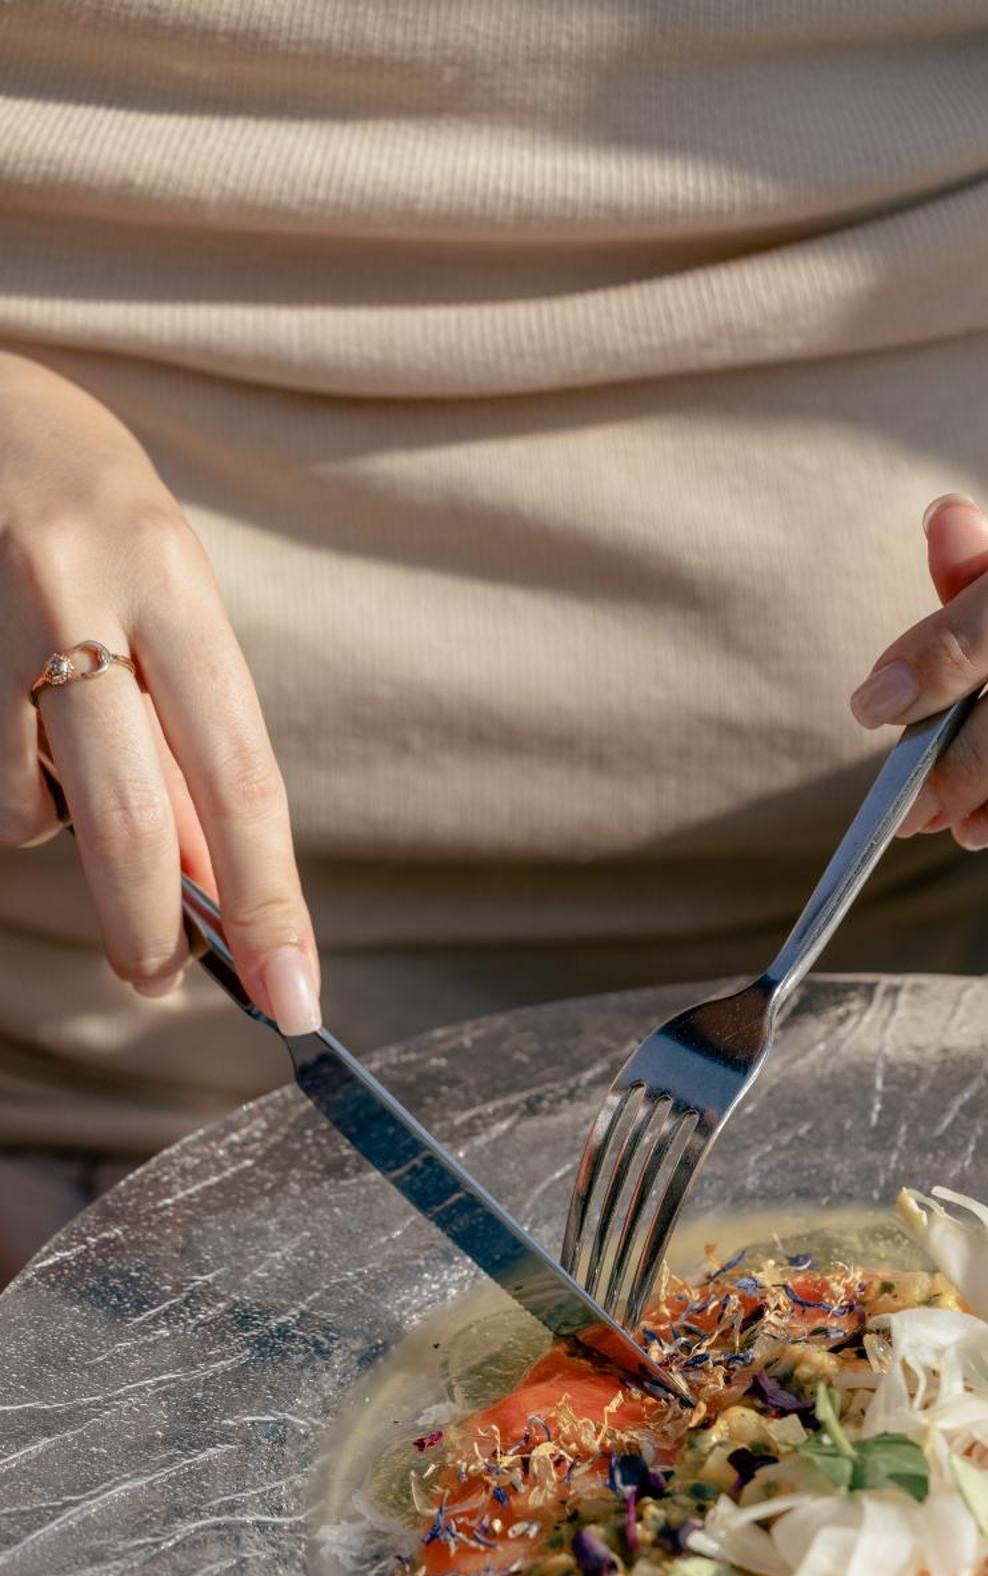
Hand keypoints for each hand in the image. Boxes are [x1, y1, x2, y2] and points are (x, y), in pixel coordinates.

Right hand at [0, 352, 319, 1028]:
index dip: (272, 903)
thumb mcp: (162, 585)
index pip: (240, 777)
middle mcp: (75, 595)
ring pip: (30, 812)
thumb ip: (187, 730)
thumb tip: (214, 880)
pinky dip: (10, 783)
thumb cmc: (82, 503)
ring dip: (55, 821)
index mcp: (168, 576)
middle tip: (157, 981)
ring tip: (56, 734)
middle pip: (129, 823)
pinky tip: (7, 710)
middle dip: (150, 931)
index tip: (295, 997)